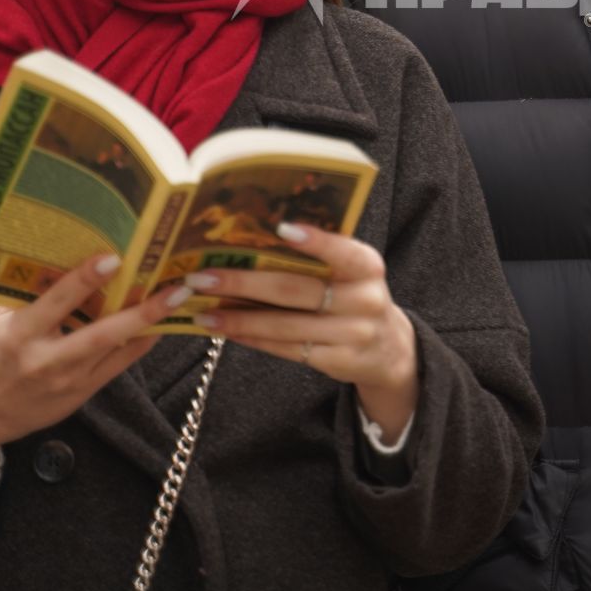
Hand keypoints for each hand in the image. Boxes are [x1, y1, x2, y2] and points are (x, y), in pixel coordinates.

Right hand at [0, 253, 191, 472]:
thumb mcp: (4, 320)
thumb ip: (32, 292)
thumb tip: (66, 252)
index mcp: (20, 334)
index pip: (56, 303)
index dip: (85, 280)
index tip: (113, 258)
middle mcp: (47, 359)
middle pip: (100, 334)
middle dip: (138, 312)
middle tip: (171, 289)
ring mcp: (69, 379)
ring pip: (117, 351)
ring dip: (149, 325)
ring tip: (177, 300)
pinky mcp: (83, 393)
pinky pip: (120, 366)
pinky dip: (141, 343)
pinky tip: (160, 323)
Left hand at [186, 222, 418, 443]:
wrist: (387, 348)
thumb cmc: (354, 295)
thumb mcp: (352, 271)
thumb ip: (320, 256)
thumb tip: (257, 235)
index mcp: (368, 266)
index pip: (343, 251)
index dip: (315, 241)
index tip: (280, 228)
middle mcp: (365, 300)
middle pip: (298, 290)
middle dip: (245, 283)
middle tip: (203, 276)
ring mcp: (353, 335)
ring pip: (287, 325)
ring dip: (240, 318)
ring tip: (203, 310)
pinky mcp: (337, 362)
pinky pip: (287, 350)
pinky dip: (254, 339)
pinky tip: (226, 329)